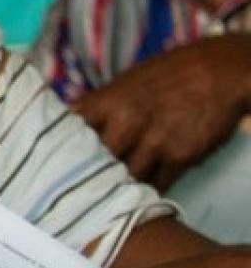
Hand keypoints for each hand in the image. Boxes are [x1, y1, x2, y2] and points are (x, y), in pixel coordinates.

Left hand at [74, 35, 250, 189]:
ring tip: (107, 197)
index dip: (57, 150)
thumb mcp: (125, 83)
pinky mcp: (180, 157)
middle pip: (93, 162)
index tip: (49, 164)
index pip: (69, 131)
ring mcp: (154, 142)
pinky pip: (156, 184)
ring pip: (124, 178)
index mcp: (107, 100)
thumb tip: (68, 126)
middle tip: (79, 187)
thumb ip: (99, 107)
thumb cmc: (167, 74)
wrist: (218, 71)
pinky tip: (139, 195)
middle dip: (87, 175)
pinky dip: (147, 192)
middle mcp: (126, 122)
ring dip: (117, 188)